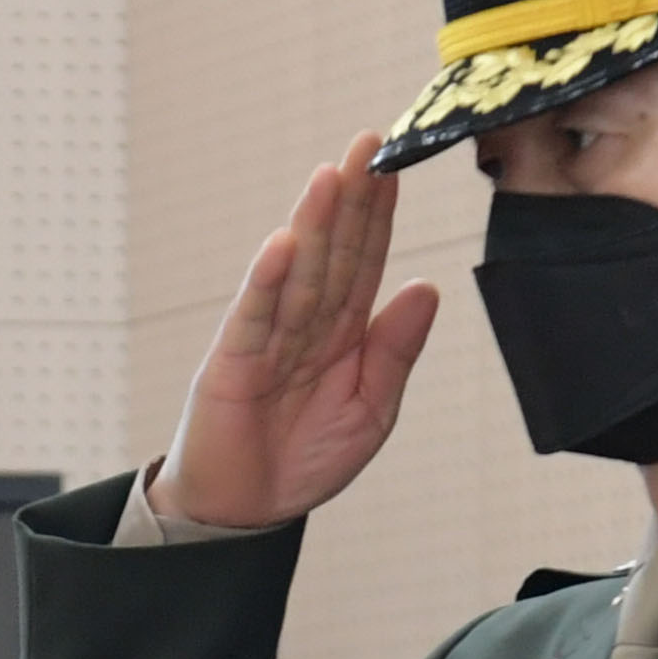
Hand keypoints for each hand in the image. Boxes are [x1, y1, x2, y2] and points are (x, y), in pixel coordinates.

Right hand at [158, 129, 440, 529]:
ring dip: (313, 224)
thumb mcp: (372, 411)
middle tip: (368, 143)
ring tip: (331, 176)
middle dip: (350, 200)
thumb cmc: (304, 461)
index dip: (378, 216)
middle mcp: (303, 325)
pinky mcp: (231, 366)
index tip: (395, 166)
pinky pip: (253, 318)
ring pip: (296, 274)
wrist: (246, 515)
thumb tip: (426, 287)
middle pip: (331, 253)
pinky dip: (267, 282)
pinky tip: (283, 245)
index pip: (363, 262)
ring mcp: (265, 340)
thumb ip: (396, 352)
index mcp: (340, 333)